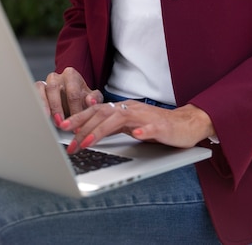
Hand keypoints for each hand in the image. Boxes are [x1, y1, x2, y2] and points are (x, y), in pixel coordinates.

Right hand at [35, 67, 103, 125]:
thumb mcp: (91, 98)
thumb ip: (94, 98)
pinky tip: (43, 115)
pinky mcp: (38, 88)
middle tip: (63, 124)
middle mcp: (57, 76)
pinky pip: (35, 92)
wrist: (71, 100)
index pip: (73, 92)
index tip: (77, 125)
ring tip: (53, 121)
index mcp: (71, 75)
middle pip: (55, 89)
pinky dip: (39, 103)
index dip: (75, 110)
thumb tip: (91, 101)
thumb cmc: (81, 98)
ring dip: (49, 107)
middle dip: (59, 108)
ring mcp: (46, 82)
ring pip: (44, 90)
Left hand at [59, 100, 214, 153]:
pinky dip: (143, 131)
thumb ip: (112, 127)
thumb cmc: (157, 127)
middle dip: (84, 128)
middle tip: (70, 142)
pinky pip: (151, 127)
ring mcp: (147, 117)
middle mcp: (132, 109)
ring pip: (121, 119)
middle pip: (104, 114)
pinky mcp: (162, 127)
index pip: (97, 111)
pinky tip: (137, 135)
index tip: (64, 127)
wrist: (187, 124)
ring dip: (103, 130)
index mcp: (124, 109)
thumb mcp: (130, 126)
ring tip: (89, 141)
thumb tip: (87, 134)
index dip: (80, 117)